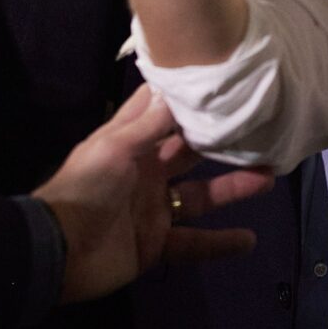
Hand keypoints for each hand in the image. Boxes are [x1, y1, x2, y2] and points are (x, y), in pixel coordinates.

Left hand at [35, 86, 271, 304]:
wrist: (58, 251)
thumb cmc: (84, 188)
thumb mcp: (114, 148)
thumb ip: (149, 123)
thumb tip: (178, 85)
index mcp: (131, 142)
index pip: (161, 110)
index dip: (187, 95)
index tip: (221, 77)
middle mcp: (146, 171)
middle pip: (190, 151)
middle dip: (221, 140)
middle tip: (260, 128)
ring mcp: (154, 209)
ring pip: (201, 195)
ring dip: (233, 187)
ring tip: (269, 177)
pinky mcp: (157, 243)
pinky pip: (194, 242)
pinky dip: (220, 244)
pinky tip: (249, 240)